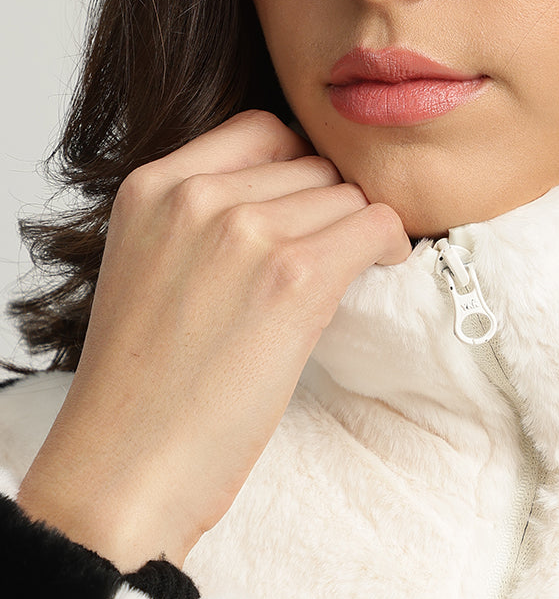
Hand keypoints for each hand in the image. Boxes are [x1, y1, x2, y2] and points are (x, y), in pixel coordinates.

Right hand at [16, 108, 410, 572]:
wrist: (128, 465)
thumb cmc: (142, 396)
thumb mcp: (150, 276)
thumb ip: (199, 228)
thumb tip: (285, 211)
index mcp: (152, 188)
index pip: (260, 133)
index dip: (299, 172)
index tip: (313, 214)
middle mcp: (197, 196)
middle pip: (311, 165)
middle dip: (332, 210)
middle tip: (337, 260)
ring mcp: (247, 233)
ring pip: (346, 196)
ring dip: (360, 234)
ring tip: (353, 277)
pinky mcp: (295, 278)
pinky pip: (374, 226)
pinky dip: (390, 245)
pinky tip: (385, 269)